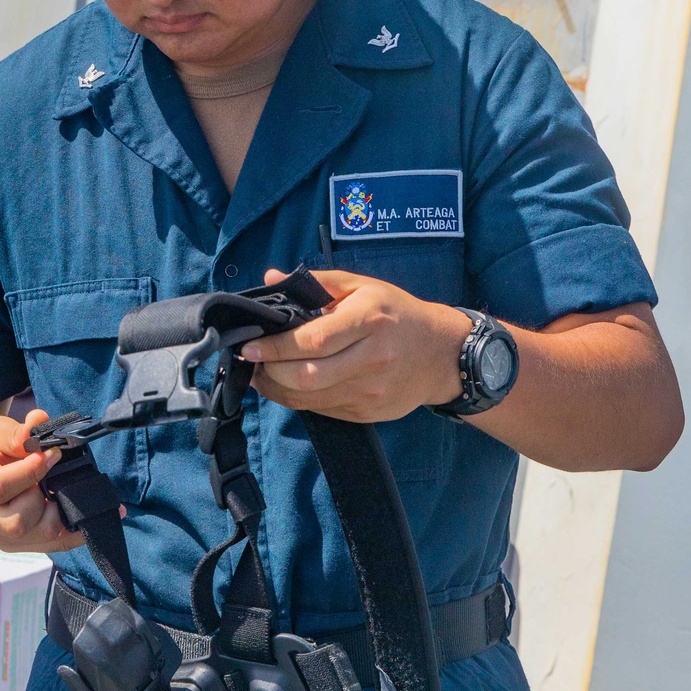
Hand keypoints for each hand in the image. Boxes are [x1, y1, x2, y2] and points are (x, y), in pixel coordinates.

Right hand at [0, 408, 87, 552]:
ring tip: (54, 491)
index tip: (52, 453)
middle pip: (15, 523)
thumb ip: (15, 432)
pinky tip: (75, 515)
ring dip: (54, 515)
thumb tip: (40, 421)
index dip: (31, 472)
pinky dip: (65, 535)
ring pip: (31, 538)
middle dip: (42, 499)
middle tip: (49, 476)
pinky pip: (43, 547)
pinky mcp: (7, 543)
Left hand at [243, 270, 468, 422]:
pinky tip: (286, 384)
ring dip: (275, 389)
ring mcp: (371, 391)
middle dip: (269, 371)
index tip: (249, 344)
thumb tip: (271, 278)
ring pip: (310, 399)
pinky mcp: (368, 413)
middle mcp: (372, 359)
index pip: (314, 340)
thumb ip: (316, 282)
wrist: (442, 354)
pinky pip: (322, 410)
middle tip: (249, 359)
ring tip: (259, 373)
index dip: (276, 346)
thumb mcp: (362, 286)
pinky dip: (297, 399)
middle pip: (307, 376)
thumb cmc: (396, 313)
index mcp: (369, 320)